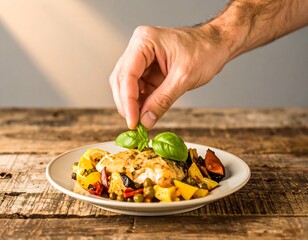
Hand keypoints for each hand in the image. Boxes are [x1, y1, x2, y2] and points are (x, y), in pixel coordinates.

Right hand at [109, 25, 228, 128]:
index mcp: (144, 41)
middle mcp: (139, 48)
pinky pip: (139, 88)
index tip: (132, 121)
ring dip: (133, 105)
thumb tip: (145, 121)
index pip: (127, 74)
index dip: (128, 101)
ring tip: (140, 122)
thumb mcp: (184, 78)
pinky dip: (141, 102)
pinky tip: (145, 114)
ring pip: (128, 86)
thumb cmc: (205, 50)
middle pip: (122, 79)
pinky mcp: (149, 69)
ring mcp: (143, 58)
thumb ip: (162, 100)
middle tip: (134, 124)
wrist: (218, 45)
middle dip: (127, 103)